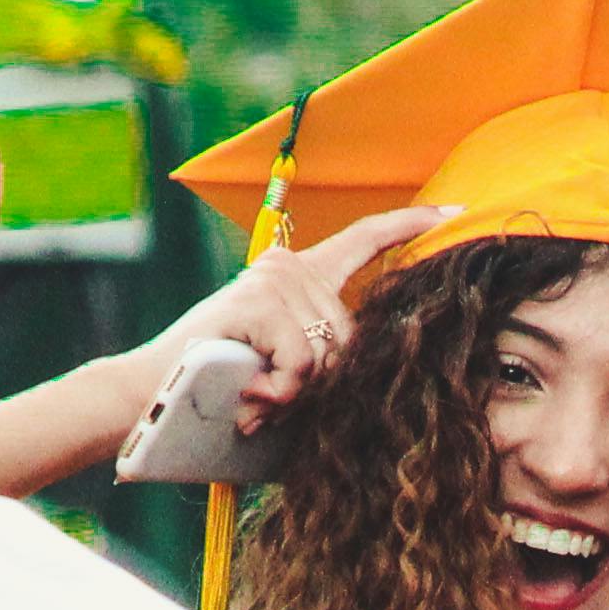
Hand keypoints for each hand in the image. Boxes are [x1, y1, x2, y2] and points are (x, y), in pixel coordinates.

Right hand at [135, 202, 450, 435]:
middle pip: (352, 333)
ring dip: (297, 391)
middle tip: (273, 398)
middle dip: (324, 381)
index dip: (409, 228)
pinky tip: (252, 391)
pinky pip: (303, 360)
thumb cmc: (222, 389)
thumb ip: (326, 356)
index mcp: (298, 276)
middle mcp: (288, 267)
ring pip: (330, 352)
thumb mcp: (285, 366)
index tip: (453, 211)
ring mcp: (275, 279)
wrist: (155, 395)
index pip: (363, 241)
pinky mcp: (261, 301)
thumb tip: (368, 364)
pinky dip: (282, 389)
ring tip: (256, 396)